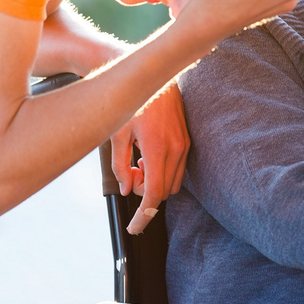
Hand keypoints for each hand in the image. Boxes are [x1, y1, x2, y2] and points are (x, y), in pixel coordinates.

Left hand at [111, 80, 190, 233]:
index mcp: (157, 148)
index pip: (155, 193)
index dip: (144, 215)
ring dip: (156, 181)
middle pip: (165, 191)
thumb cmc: (129, 102)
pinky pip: (179, 167)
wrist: (150, 75)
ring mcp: (185, 143)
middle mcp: (176, 148)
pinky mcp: (187, 138)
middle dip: (147, 194)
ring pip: (174, 181)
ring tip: (138, 163)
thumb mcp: (116, 134)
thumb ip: (121, 166)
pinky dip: (163, 170)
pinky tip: (148, 155)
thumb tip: (128, 190)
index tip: (135, 227)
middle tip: (130, 177)